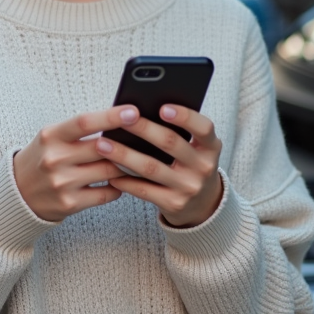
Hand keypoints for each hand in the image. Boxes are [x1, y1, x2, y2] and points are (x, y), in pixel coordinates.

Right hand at [13, 106, 135, 221]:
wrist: (18, 193)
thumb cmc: (43, 158)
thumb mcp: (52, 137)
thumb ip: (80, 130)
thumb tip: (121, 120)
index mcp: (50, 136)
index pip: (84, 122)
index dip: (110, 116)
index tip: (134, 111)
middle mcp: (54, 159)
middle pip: (101, 148)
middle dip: (127, 142)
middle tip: (147, 138)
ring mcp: (62, 183)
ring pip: (109, 171)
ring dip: (126, 166)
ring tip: (137, 159)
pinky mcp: (69, 204)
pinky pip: (106, 194)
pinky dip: (118, 187)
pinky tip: (121, 181)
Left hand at [96, 104, 223, 227]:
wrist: (203, 206)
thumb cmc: (191, 165)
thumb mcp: (197, 149)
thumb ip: (180, 132)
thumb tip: (140, 111)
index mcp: (211, 147)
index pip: (204, 128)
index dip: (185, 116)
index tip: (162, 107)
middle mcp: (203, 167)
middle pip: (171, 143)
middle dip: (143, 129)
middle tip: (120, 119)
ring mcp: (189, 187)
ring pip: (151, 168)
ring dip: (124, 155)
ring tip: (103, 145)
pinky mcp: (174, 204)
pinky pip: (144, 190)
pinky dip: (125, 180)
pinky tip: (109, 171)